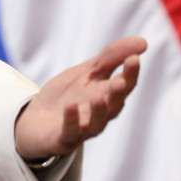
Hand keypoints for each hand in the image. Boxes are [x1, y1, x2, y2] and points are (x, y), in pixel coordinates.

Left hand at [14, 35, 146, 160]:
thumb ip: (111, 58)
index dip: (130, 73)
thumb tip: (143, 42)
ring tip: (98, 97)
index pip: (125, 85)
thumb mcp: (87, 72)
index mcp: (108, 97)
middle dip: (118, 94)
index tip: (134, 58)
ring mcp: (83, 128)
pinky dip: (71, 120)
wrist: (37, 121)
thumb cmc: (68, 95)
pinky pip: (70, 131)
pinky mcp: (64, 138)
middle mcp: (100, 114)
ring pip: (97, 123)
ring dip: (99, 111)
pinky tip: (71, 106)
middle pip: (114, 105)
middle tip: (121, 81)